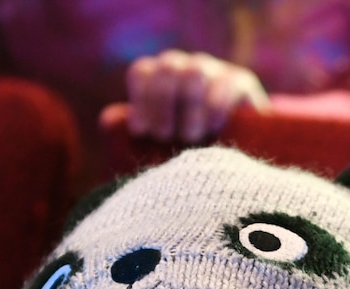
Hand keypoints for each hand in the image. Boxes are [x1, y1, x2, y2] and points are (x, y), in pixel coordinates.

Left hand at [118, 49, 269, 143]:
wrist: (237, 159)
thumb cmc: (186, 156)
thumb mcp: (158, 149)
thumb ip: (136, 137)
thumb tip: (108, 122)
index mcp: (159, 79)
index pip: (142, 72)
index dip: (140, 99)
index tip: (141, 132)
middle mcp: (184, 69)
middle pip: (167, 68)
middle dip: (162, 102)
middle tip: (165, 136)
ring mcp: (214, 72)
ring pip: (195, 73)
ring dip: (189, 107)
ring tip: (190, 137)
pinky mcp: (241, 82)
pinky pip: (226, 84)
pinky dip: (216, 106)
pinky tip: (214, 129)